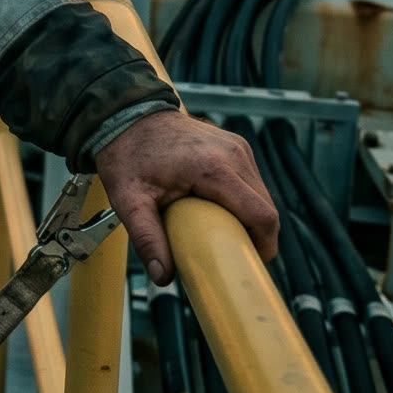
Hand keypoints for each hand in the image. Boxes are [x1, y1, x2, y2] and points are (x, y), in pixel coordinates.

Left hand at [92, 108, 277, 284]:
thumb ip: (146, 237)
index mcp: (213, 167)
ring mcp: (237, 147)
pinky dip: (242, 201)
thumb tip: (163, 276)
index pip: (261, 215)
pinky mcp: (236, 145)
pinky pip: (251, 182)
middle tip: (227, 252)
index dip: (263, 246)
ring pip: (261, 195)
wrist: (125, 116)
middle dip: (254, 235)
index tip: (248, 264)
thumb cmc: (126, 155)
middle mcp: (234, 153)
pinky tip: (217, 209)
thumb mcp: (128, 199)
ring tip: (218, 230)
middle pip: (266, 208)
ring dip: (248, 218)